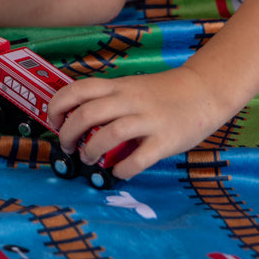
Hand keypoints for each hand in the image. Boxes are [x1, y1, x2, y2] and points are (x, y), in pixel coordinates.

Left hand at [46, 67, 240, 179]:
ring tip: (89, 159)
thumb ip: (109, 100)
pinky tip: (119, 171)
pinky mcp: (166, 140)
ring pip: (109, 134)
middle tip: (67, 146)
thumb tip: (78, 123)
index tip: (54, 121)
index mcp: (119, 87)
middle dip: (68, 133)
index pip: (78, 89)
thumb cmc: (164, 93)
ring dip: (92, 151)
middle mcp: (130, 101)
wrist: (205, 90)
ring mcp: (149, 120)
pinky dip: (123, 169)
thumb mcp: (132, 87)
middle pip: (87, 114)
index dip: (58, 106)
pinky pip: (139, 158)